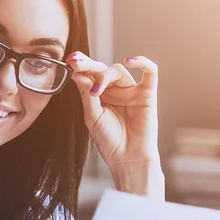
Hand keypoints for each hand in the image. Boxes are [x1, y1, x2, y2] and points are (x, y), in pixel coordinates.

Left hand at [67, 52, 164, 196]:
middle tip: (76, 63)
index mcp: (100, 95)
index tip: (69, 60)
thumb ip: (87, 95)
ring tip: (96, 90)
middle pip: (102, 69)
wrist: (127, 158)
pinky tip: (130, 61)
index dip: (81, 66)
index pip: (90, 75)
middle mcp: (115, 91)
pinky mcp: (147, 94)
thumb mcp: (92, 117)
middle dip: (88, 65)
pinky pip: (150, 72)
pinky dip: (143, 62)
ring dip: (105, 76)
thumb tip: (77, 74)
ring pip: (119, 71)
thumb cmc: (109, 141)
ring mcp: (131, 91)